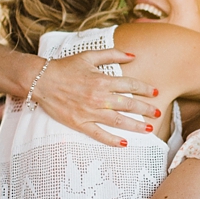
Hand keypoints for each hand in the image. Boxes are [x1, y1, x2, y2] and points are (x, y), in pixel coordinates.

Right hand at [33, 50, 159, 147]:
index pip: (130, 85)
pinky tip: (124, 143)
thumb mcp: (89, 56)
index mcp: (102, 80)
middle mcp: (99, 97)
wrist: (41, 80)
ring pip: (118, 121)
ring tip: (149, 129)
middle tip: (158, 113)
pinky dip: (112, 140)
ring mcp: (89, 112)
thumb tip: (133, 55)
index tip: (155, 92)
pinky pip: (98, 134)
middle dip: (145, 109)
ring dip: (135, 126)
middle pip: (128, 104)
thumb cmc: (65, 67)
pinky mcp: (79, 123)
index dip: (145, 89)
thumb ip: (112, 54)